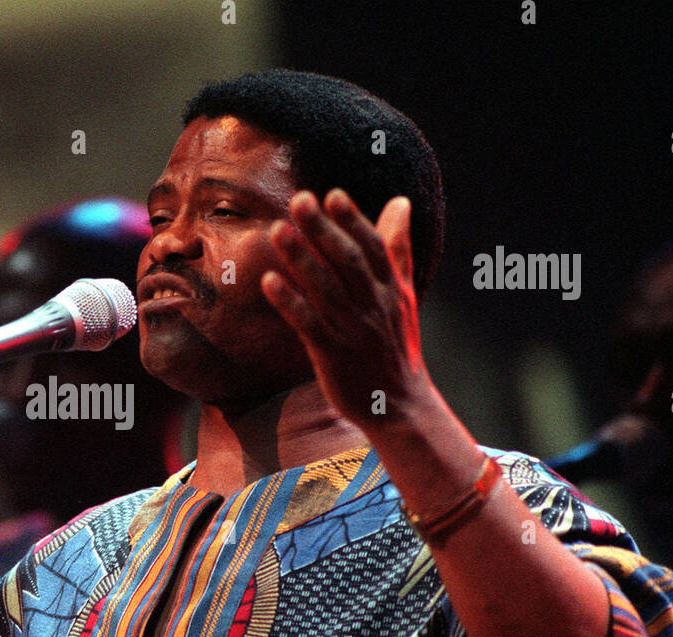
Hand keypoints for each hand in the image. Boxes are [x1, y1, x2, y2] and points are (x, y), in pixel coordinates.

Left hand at [261, 189, 430, 430]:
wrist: (401, 406)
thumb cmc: (396, 346)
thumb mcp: (403, 295)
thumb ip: (398, 249)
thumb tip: (399, 202)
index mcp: (392, 290)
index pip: (373, 248)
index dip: (353, 221)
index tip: (332, 195)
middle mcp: (375, 306)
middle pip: (348, 263)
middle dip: (324, 231)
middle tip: (300, 199)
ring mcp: (355, 331)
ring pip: (326, 290)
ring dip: (302, 259)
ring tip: (278, 230)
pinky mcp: (334, 356)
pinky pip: (310, 325)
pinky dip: (291, 302)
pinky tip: (269, 281)